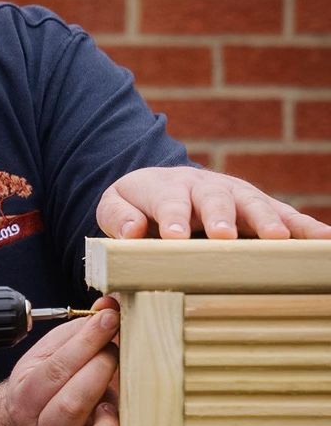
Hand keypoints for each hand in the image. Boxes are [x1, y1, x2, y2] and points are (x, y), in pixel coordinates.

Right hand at [5, 300, 120, 425]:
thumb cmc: (58, 383)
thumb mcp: (59, 351)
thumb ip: (83, 330)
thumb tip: (112, 301)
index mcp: (27, 398)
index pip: (55, 370)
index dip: (86, 342)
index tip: (111, 318)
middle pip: (67, 409)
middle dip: (100, 373)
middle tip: (118, 354)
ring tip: (116, 404)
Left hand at [97, 166, 330, 240]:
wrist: (160, 186)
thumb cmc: (138, 205)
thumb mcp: (115, 205)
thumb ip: (118, 216)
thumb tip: (133, 230)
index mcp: (166, 186)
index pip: (168, 200)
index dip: (172, 216)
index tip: (173, 235)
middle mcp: (204, 186)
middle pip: (215, 197)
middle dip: (222, 216)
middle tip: (224, 236)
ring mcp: (234, 195)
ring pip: (254, 203)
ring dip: (266, 220)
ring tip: (280, 240)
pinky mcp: (257, 207)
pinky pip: (284, 215)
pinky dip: (304, 226)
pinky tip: (323, 240)